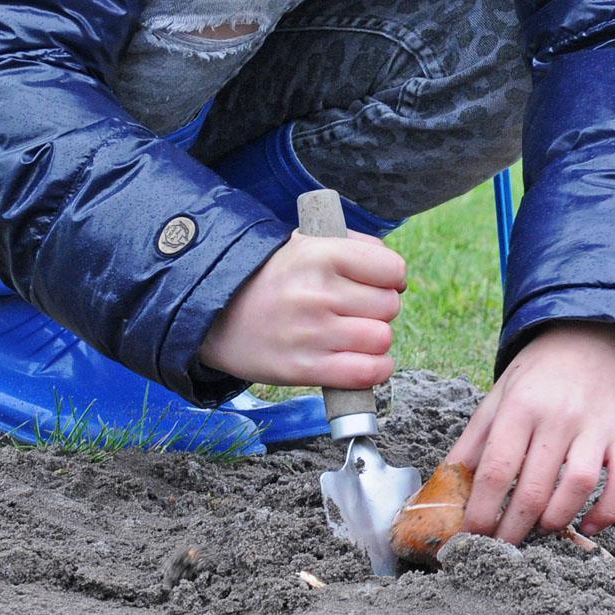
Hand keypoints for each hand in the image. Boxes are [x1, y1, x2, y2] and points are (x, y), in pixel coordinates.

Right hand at [199, 229, 405, 387]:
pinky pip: (366, 372)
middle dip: (381, 309)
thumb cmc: (275, 276)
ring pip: (382, 338)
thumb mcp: (308, 242)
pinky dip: (376, 369)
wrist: (217, 313)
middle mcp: (317, 293)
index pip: (392, 270)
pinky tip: (365, 360)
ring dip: (375, 339)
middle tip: (358, 310)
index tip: (379, 283)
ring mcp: (311, 333)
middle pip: (389, 306)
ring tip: (356, 334)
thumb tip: (397, 273)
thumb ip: (357, 246)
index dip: (392, 278)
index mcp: (321, 255)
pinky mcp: (303, 369)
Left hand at [447, 321, 614, 544]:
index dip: (481, 512)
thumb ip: (474, 440)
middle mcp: (559, 416)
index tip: (472, 538)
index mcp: (521, 406)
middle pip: (533, 489)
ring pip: (577, 488)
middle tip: (501, 549)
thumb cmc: (541, 371)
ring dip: (554, 521)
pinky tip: (587, 525)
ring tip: (538, 530)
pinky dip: (607, 513)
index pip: (496, 470)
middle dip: (512, 530)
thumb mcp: (501, 393)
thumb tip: (444, 487)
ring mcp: (597, 426)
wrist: (596, 333)